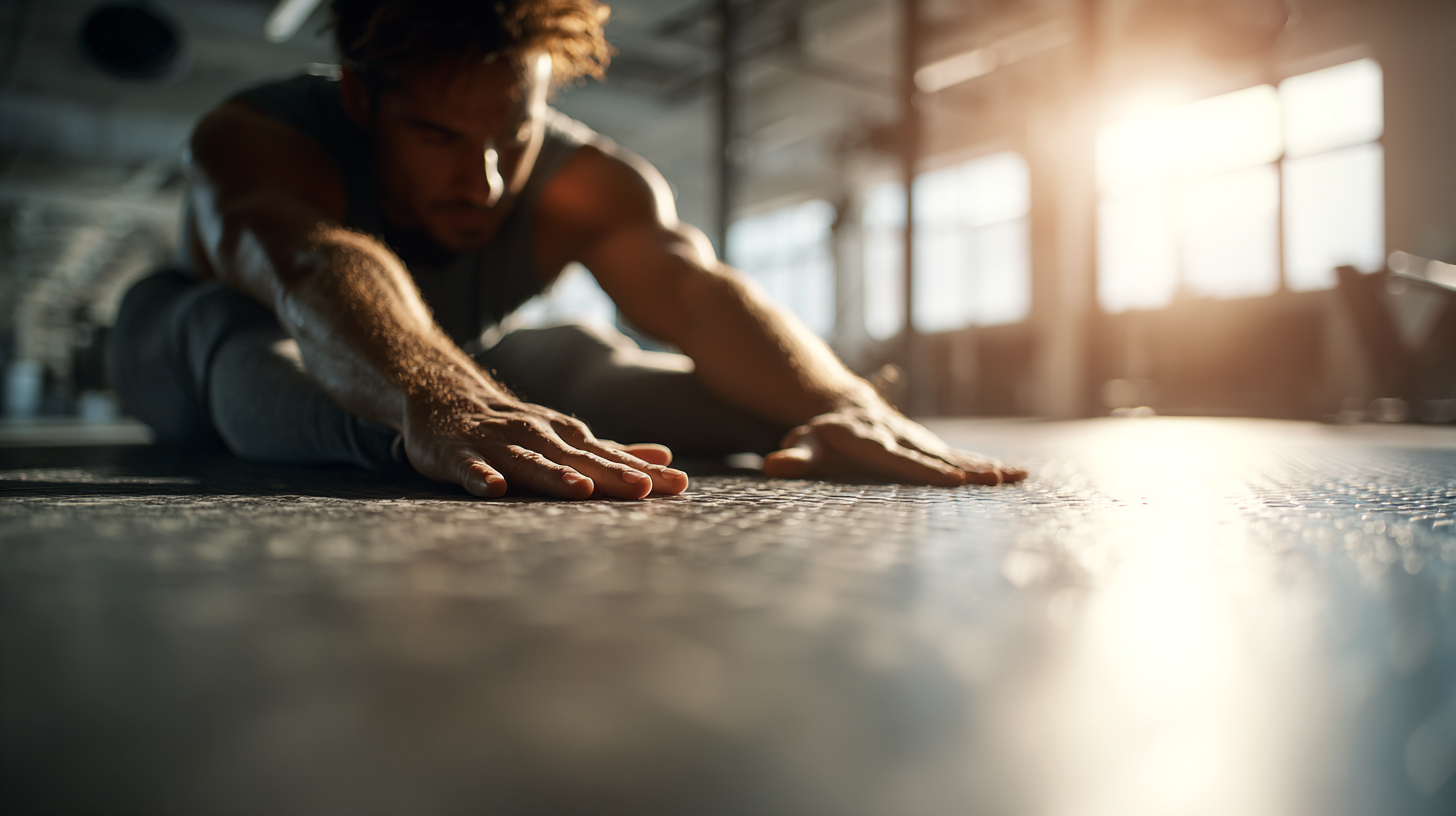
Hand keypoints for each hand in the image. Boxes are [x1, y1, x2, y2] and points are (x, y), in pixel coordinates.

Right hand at [400, 387, 687, 499]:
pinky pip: (469, 466)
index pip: (611, 456)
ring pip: (529, 461)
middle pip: (578, 458)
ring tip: (581, 490)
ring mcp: (497, 444)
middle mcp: (537, 436)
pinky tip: (493, 490)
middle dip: (610, 473)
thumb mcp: (567, 436)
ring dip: (553, 475)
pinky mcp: (458, 453)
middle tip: (644, 489)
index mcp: (566, 436)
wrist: (444, 397)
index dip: (643, 471)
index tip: (678, 484)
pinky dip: (480, 476)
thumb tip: (665, 458)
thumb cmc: (515, 427)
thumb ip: (613, 452)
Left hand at [761, 404, 1027, 485]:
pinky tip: (1014, 475)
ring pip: (956, 456)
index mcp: (876, 444)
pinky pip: (960, 457)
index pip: (905, 462)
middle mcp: (903, 441)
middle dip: (970, 470)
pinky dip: (986, 465)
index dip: (929, 472)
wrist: (843, 405)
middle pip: (939, 459)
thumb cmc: (821, 435)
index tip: (953, 480)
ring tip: (1018, 476)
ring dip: (986, 467)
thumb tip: (772, 464)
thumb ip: (794, 457)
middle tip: (998, 480)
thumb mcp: (803, 445)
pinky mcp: (930, 447)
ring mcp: (920, 443)